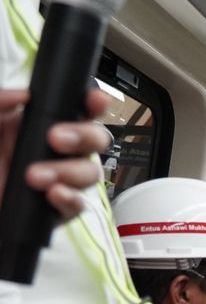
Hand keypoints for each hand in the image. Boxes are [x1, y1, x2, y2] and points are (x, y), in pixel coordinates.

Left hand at [0, 88, 110, 220]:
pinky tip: (53, 193)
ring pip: (91, 172)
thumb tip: (23, 95)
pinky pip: (78, 204)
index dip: (94, 103)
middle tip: (56, 139)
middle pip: (97, 139)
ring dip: (69, 172)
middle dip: (86, 137)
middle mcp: (58, 151)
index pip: (80, 111)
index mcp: (42, 126)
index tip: (94, 101)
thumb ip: (0, 104)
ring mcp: (62, 180)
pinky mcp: (58, 208)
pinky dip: (70, 198)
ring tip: (35, 176)